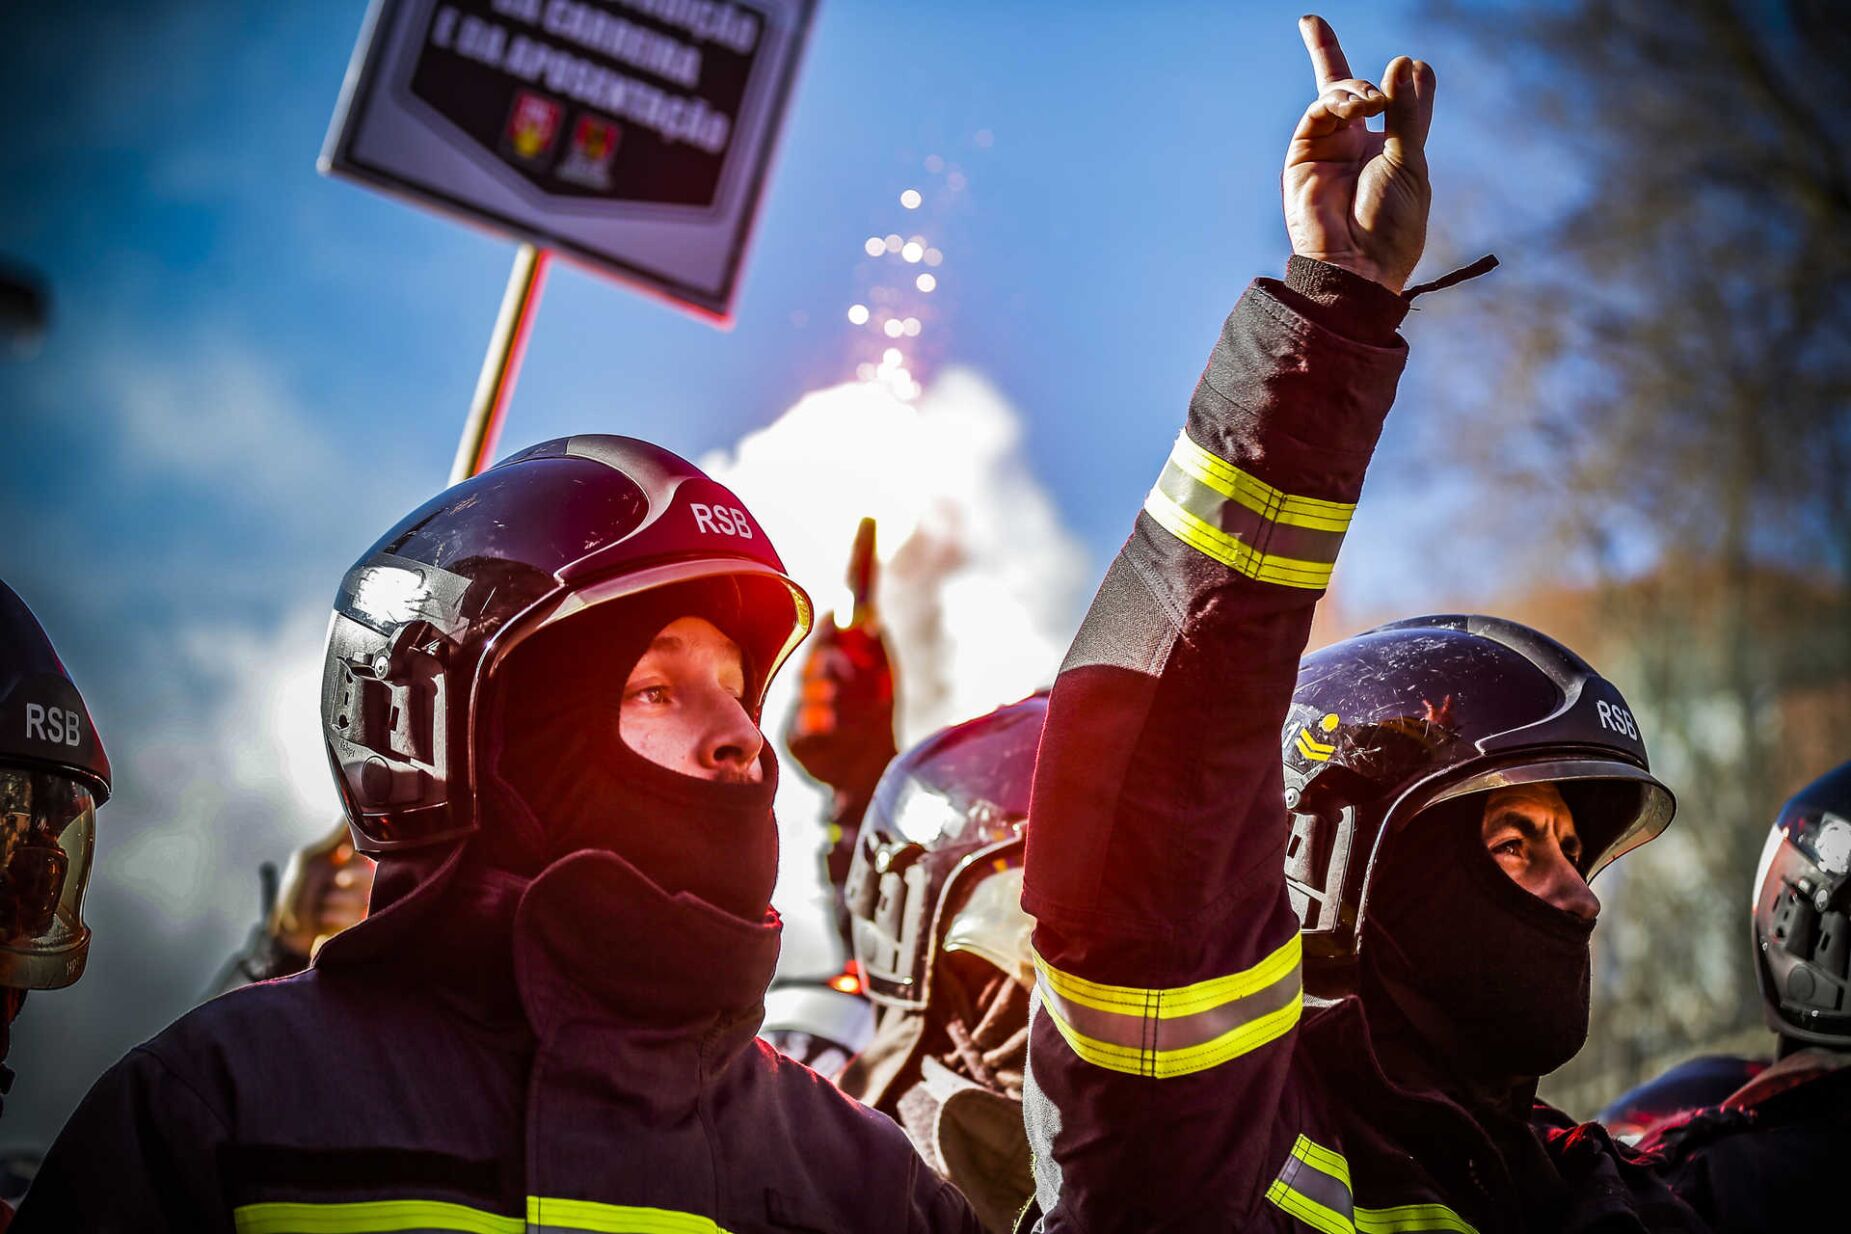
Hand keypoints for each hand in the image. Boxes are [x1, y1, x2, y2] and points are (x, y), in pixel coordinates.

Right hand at [784, 620, 896, 794]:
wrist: (875, 769)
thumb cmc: (876, 721)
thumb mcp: (883, 685)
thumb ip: (878, 653)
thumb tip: (873, 622)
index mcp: (828, 673)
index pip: (822, 646)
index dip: (827, 633)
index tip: (836, 621)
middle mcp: (809, 692)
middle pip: (808, 669)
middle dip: (821, 661)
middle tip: (833, 655)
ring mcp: (800, 717)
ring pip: (803, 699)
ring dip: (817, 694)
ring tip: (831, 692)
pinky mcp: (797, 743)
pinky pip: (800, 730)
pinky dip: (814, 725)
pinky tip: (828, 723)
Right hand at [1282, 16, 1434, 293]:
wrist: (1358, 265)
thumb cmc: (1391, 224)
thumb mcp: (1410, 160)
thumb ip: (1406, 111)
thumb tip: (1408, 61)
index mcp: (1384, 150)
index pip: (1388, 104)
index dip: (1393, 79)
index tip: (1408, 57)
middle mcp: (1351, 146)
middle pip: (1340, 88)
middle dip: (1325, 52)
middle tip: (1321, 34)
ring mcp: (1324, 150)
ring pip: (1332, 96)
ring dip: (1355, 89)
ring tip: (1372, 100)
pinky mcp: (1301, 157)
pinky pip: (1316, 114)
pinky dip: (1338, 101)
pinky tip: (1361, 104)